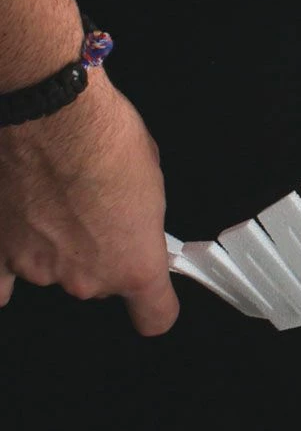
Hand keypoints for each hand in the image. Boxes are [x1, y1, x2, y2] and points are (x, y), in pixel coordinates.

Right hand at [0, 69, 178, 335]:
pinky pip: (0, 284)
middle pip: (98, 283)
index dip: (156, 307)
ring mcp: (37, 268)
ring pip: (54, 270)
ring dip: (56, 246)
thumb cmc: (110, 140)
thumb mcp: (150, 183)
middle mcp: (85, 280)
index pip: (155, 316)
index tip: (155, 300)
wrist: (52, 115)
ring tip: (55, 202)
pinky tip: (15, 256)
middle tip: (96, 211)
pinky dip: (6, 272)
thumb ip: (138, 223)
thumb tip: (126, 223)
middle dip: (101, 254)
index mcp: (134, 266)